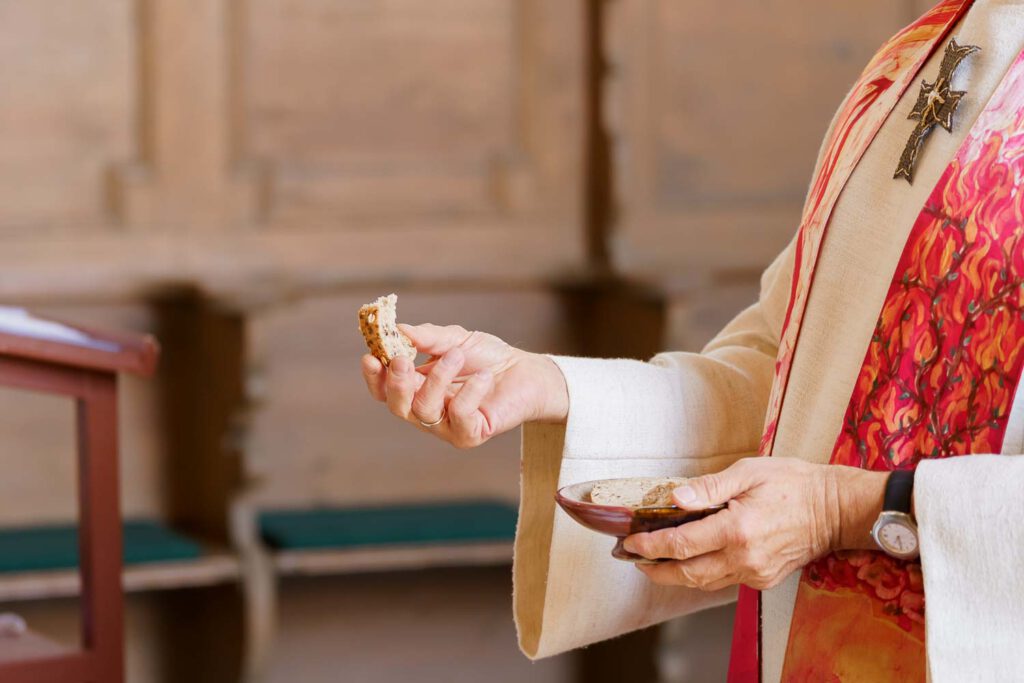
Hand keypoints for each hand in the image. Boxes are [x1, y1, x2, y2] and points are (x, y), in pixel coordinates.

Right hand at [360, 323, 568, 447]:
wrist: (525, 371)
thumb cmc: (487, 357)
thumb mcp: (455, 339)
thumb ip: (427, 337)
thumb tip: (398, 329)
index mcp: (415, 388)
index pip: (384, 389)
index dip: (374, 376)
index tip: (370, 356)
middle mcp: (425, 411)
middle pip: (397, 406)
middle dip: (396, 383)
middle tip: (402, 360)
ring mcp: (446, 427)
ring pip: (424, 410)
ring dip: (438, 379)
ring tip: (457, 355)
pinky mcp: (468, 435)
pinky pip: (458, 416)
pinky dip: (469, 393)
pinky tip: (484, 377)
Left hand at [623, 458, 886, 590]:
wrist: (835, 509)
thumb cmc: (793, 484)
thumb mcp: (749, 473)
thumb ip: (709, 487)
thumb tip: (675, 498)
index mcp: (737, 529)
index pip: (681, 544)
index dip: (651, 546)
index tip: (630, 543)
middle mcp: (744, 557)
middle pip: (687, 574)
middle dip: (655, 569)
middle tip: (633, 559)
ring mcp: (755, 572)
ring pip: (704, 582)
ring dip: (676, 575)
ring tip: (654, 562)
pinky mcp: (764, 579)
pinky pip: (724, 581)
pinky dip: (702, 574)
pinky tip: (691, 561)